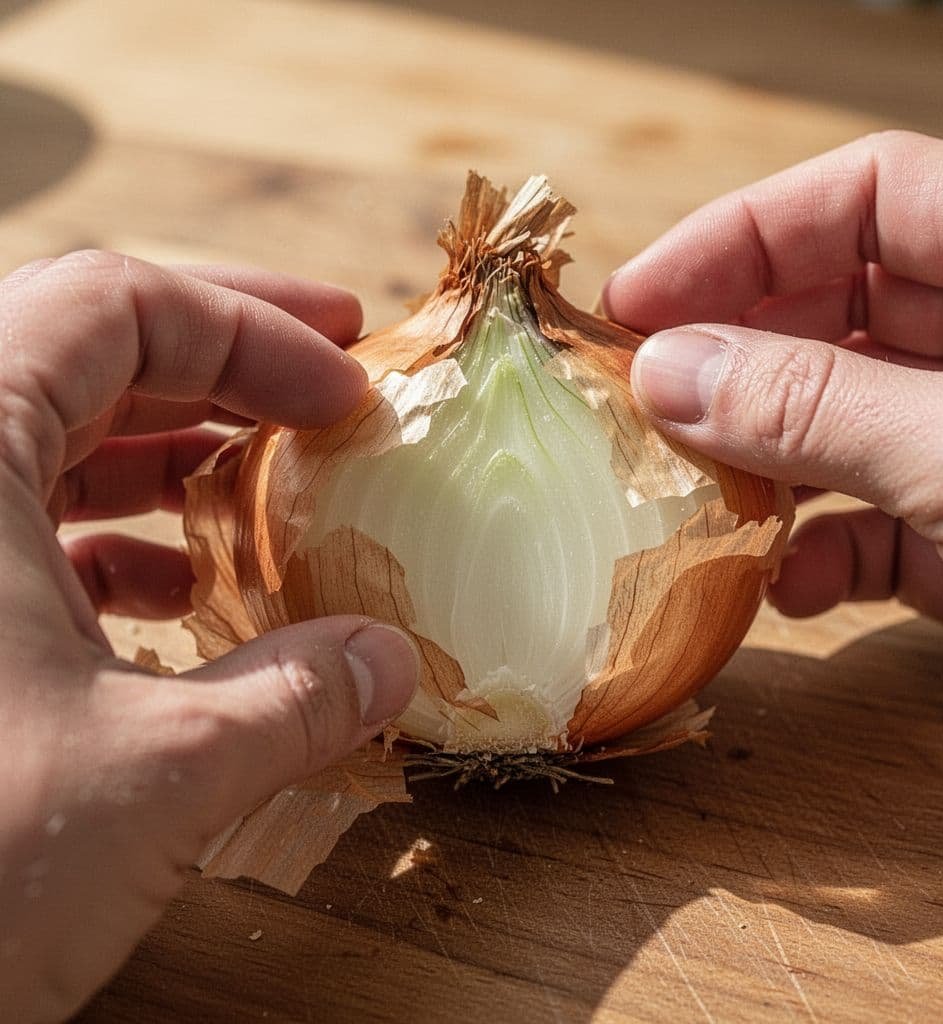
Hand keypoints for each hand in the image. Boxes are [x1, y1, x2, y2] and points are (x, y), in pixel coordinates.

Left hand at [0, 252, 419, 1021]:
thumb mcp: (151, 775)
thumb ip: (295, 701)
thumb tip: (396, 665)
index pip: (115, 306)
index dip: (252, 329)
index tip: (351, 386)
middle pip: (83, 348)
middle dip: (223, 358)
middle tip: (331, 380)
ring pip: (50, 437)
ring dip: (173, 452)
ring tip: (270, 484)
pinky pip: (20, 526)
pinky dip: (115, 540)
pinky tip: (179, 594)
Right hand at [604, 131, 942, 687]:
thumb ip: (814, 409)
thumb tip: (665, 371)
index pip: (866, 200)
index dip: (738, 239)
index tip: (637, 298)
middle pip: (836, 309)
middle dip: (736, 356)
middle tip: (639, 400)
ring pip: (838, 421)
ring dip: (763, 462)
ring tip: (694, 493)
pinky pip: (870, 522)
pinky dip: (818, 554)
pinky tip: (783, 586)